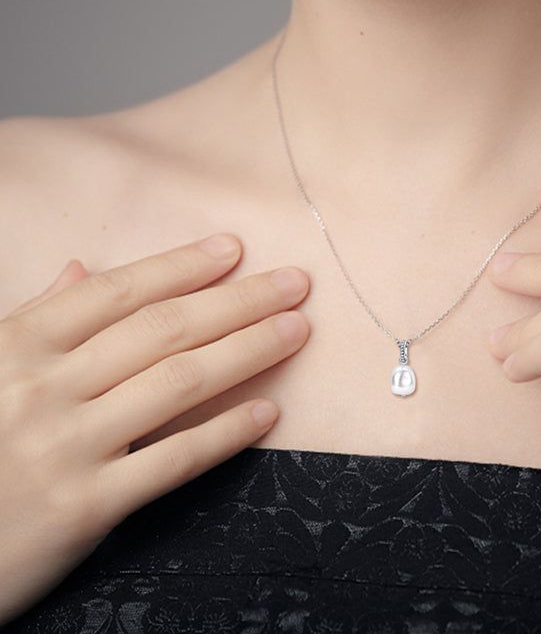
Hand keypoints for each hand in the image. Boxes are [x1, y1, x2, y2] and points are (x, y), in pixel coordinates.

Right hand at [0, 234, 309, 623]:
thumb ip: (35, 317)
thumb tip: (80, 267)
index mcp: (20, 346)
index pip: (118, 292)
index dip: (182, 266)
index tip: (235, 250)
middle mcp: (45, 389)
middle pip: (162, 329)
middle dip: (238, 300)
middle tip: (295, 284)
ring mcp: (66, 448)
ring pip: (178, 383)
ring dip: (248, 350)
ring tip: (297, 329)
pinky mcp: (85, 508)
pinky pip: (173, 460)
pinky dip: (226, 433)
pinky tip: (267, 412)